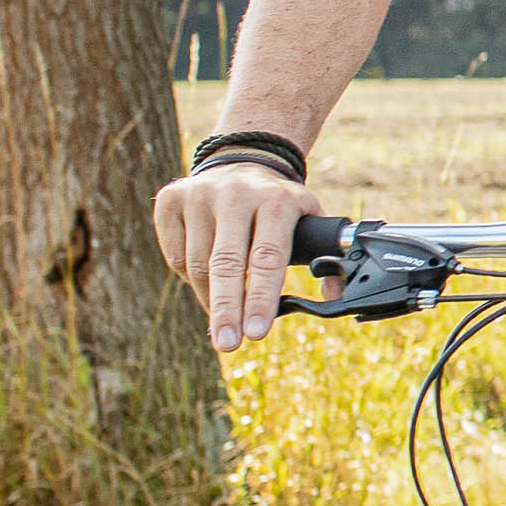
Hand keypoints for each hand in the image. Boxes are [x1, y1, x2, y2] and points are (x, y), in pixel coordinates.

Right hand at [154, 161, 317, 351]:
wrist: (244, 161)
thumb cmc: (280, 205)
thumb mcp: (310, 219)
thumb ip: (326, 256)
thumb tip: (334, 298)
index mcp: (276, 200)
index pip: (268, 257)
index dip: (262, 298)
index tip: (257, 332)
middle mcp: (236, 194)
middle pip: (226, 264)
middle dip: (227, 310)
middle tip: (228, 344)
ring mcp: (199, 195)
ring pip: (197, 265)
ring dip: (211, 299)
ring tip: (225, 314)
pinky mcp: (171, 200)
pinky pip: (175, 256)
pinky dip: (189, 278)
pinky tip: (206, 278)